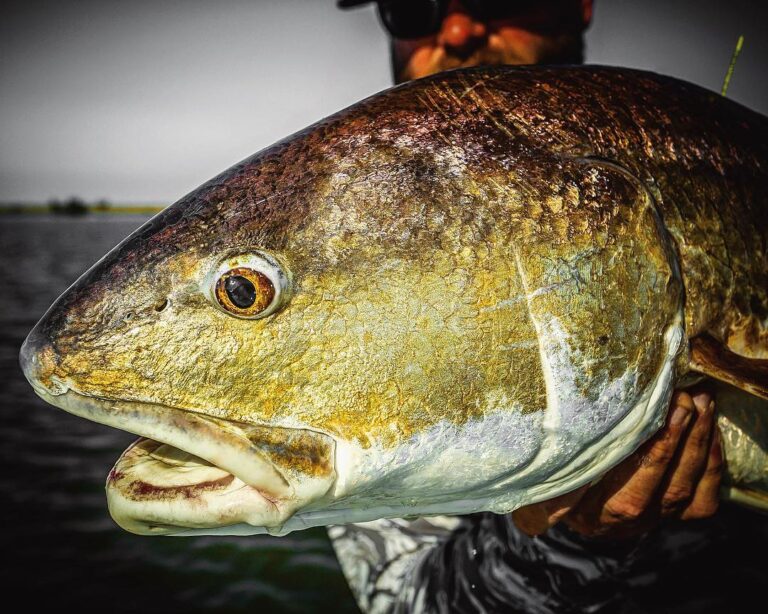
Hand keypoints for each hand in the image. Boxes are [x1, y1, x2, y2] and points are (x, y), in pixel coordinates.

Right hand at [512, 387, 722, 538]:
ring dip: (698, 442)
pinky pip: (705, 496)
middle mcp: (627, 521)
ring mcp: (655, 518)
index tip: (654, 416)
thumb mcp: (538, 474)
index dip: (650, 454)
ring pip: (688, 488)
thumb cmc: (550, 476)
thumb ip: (541, 468)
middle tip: (682, 397)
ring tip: (699, 402)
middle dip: (678, 438)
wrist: (570, 503)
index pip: (628, 490)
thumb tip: (533, 444)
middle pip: (665, 486)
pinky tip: (707, 427)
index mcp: (591, 512)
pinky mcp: (676, 512)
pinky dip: (712, 461)